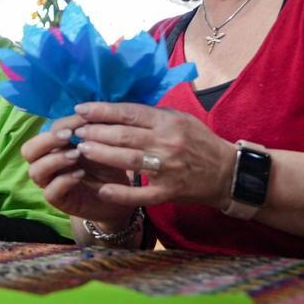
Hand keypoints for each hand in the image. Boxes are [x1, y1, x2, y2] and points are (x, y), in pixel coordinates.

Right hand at [22, 114, 134, 226]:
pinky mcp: (59, 201)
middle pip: (28, 150)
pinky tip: (80, 174)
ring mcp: (50, 183)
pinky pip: (50, 192)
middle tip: (68, 137)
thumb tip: (85, 111)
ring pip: (35, 171)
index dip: (61, 125)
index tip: (82, 119)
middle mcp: (46, 163)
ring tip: (76, 155)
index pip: (45, 131)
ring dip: (55, 160)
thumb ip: (90, 129)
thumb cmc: (106, 166)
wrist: (119, 195)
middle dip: (46, 140)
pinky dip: (64, 180)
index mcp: (54, 147)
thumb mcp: (101, 143)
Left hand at [72, 102, 235, 209]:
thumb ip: (152, 115)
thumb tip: (117, 109)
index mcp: (168, 122)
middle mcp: (166, 143)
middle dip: (96, 132)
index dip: (103, 111)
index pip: (129, 113)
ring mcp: (167, 169)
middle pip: (124, 136)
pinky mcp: (168, 192)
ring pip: (128, 161)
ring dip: (102, 155)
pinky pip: (141, 194)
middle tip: (76, 131)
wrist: (227, 173)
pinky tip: (103, 189)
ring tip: (82, 150)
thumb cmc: (199, 141)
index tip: (82, 109)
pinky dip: (121, 192)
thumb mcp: (180, 119)